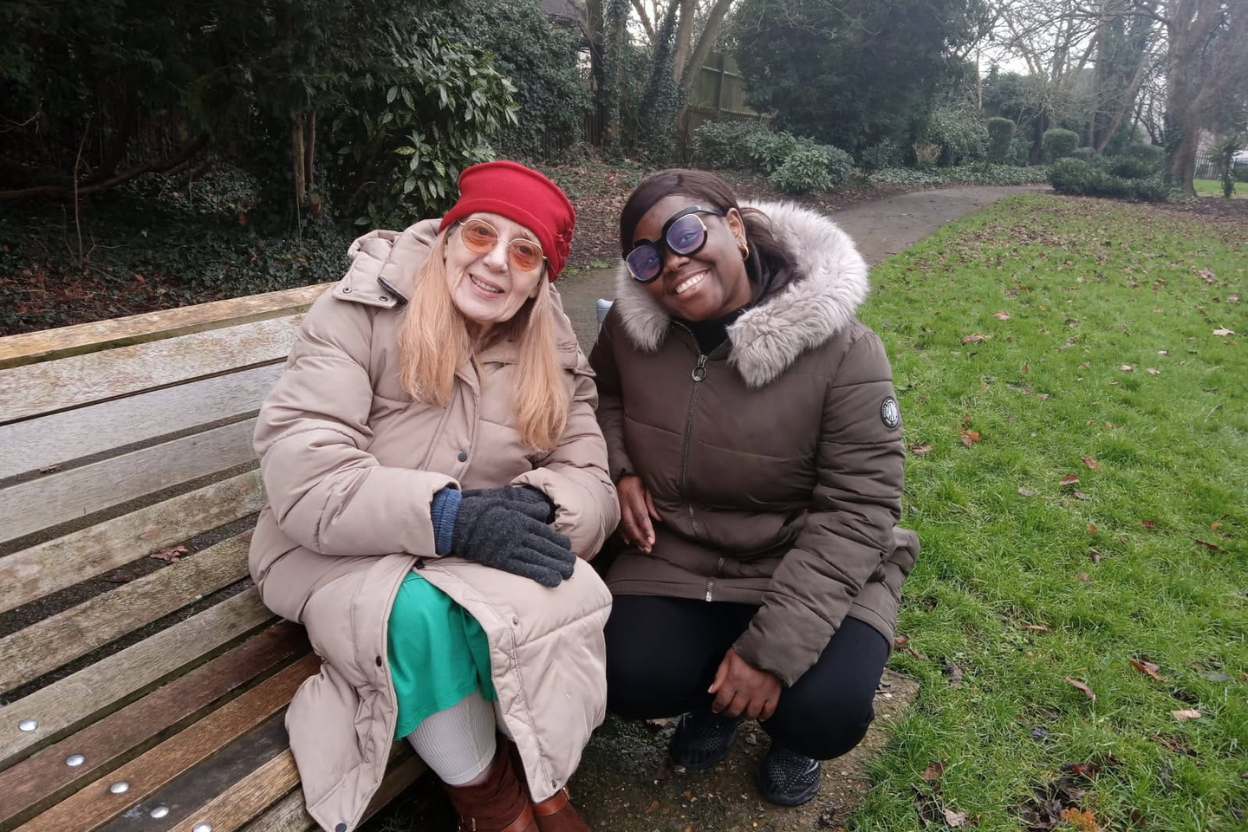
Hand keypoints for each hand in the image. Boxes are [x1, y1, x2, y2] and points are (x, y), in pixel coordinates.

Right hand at [452, 490, 573, 586]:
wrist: (458, 522)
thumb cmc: (480, 510)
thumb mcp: (505, 501)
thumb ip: (526, 507)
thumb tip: (544, 510)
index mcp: (522, 519)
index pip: (546, 532)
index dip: (559, 542)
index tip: (568, 548)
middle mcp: (520, 533)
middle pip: (546, 546)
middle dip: (561, 556)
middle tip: (573, 565)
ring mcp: (512, 547)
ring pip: (540, 558)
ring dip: (556, 566)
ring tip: (568, 574)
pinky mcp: (502, 560)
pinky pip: (525, 568)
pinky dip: (541, 574)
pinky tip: (553, 580)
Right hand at [617, 475, 659, 552]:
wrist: (620, 470)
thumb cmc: (637, 478)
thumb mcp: (647, 484)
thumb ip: (652, 501)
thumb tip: (658, 519)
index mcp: (632, 492)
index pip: (640, 514)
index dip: (646, 529)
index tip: (652, 540)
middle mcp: (622, 500)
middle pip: (631, 523)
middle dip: (640, 537)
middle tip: (648, 548)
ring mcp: (615, 504)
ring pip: (623, 525)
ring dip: (633, 538)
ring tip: (642, 547)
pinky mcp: (612, 507)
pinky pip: (617, 523)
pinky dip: (623, 533)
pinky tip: (629, 541)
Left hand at [708, 648, 781, 720]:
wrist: (772, 644)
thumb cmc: (749, 648)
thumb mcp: (729, 657)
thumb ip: (720, 675)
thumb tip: (712, 690)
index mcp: (734, 680)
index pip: (722, 700)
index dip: (717, 707)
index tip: (716, 708)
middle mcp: (747, 689)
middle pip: (735, 709)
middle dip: (729, 712)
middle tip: (728, 711)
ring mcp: (761, 693)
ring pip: (751, 713)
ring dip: (745, 716)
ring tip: (742, 714)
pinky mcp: (774, 693)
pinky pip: (769, 710)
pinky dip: (764, 716)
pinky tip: (760, 716)